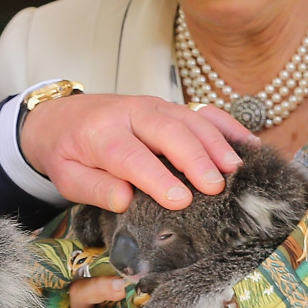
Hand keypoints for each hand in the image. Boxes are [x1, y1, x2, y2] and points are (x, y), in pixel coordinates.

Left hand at [18, 94, 253, 211]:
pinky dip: (226, 125)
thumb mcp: (67, 176)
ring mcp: (153, 106)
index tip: (180, 201)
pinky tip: (248, 144)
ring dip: (215, 142)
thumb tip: (126, 200)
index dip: (156, 178)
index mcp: (99, 133)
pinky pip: (201, 111)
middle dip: (194, 158)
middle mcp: (130, 114)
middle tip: (216, 186)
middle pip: (167, 131)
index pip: (130, 155)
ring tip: (236, 168)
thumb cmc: (66, 153)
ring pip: (188, 118)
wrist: (59, 117)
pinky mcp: (168, 107)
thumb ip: (95, 188)